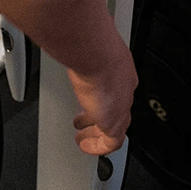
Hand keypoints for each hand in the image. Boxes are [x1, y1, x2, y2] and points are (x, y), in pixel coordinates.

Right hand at [68, 37, 137, 155]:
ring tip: (83, 137)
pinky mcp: (113, 122)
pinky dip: (97, 146)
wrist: (97, 54)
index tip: (91, 101)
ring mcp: (121, 106)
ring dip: (96, 132)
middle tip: (86, 122)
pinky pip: (109, 142)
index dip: (102, 97)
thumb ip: (81, 50)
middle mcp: (124, 88)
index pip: (115, 88)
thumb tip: (67, 42)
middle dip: (98, 116)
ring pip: (113, 126)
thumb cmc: (91, 45)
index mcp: (120, 69)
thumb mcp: (88, 46)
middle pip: (114, 108)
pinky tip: (85, 146)